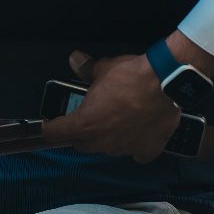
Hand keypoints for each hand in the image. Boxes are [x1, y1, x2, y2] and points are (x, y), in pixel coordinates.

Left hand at [41, 51, 178, 162]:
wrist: (165, 83)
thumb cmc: (129, 76)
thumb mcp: (103, 68)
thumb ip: (86, 69)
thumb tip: (75, 60)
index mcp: (85, 124)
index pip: (55, 132)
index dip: (49, 128)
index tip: (47, 126)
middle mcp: (102, 142)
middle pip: (82, 144)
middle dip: (81, 133)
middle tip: (88, 117)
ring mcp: (124, 149)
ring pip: (108, 148)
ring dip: (107, 138)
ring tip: (116, 121)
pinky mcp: (147, 150)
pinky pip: (136, 153)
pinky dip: (135, 146)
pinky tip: (139, 134)